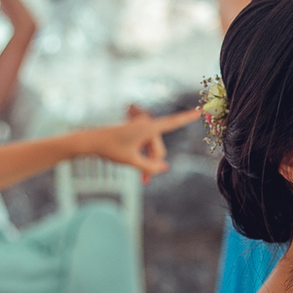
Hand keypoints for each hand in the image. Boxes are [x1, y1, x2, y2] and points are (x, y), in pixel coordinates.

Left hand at [81, 108, 200, 178]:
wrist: (92, 141)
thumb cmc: (111, 149)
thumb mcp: (131, 162)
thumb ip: (150, 167)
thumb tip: (164, 167)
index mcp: (148, 128)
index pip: (173, 123)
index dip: (187, 118)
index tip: (200, 110)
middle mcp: (147, 125)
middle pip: (159, 148)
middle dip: (153, 164)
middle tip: (143, 182)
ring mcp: (142, 128)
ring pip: (153, 150)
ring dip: (148, 164)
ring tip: (141, 181)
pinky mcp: (136, 132)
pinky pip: (146, 147)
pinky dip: (144, 158)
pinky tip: (140, 173)